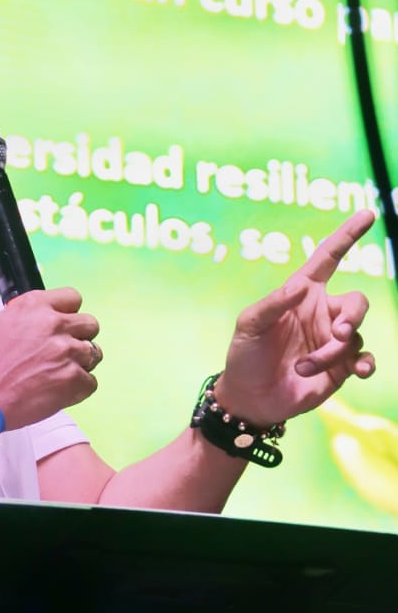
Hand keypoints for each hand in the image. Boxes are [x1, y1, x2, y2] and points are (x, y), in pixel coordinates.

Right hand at [0, 287, 100, 429]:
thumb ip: (26, 317)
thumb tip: (39, 318)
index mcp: (34, 306)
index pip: (73, 297)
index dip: (69, 313)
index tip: (64, 324)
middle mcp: (54, 324)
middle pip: (91, 324)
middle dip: (81, 337)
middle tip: (64, 351)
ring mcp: (66, 351)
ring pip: (94, 353)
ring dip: (81, 363)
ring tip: (60, 373)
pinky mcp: (73, 378)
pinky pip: (91, 381)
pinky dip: (79, 388)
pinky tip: (60, 390)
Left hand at [216, 210, 375, 427]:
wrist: (251, 398)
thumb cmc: (245, 356)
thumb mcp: (249, 326)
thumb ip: (273, 304)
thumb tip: (300, 286)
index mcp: (302, 293)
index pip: (329, 258)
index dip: (347, 236)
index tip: (366, 213)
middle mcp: (322, 313)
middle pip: (357, 302)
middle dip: (352, 317)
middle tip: (337, 334)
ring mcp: (333, 340)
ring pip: (354, 336)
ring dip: (332, 353)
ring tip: (305, 367)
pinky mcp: (341, 367)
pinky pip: (365, 358)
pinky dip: (367, 364)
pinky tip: (360, 371)